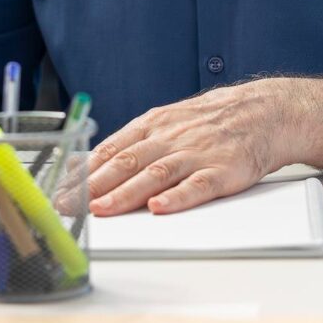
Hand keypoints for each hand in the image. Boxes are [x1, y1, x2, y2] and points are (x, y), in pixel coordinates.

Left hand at [87, 80, 292, 216]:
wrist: (262, 112)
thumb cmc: (209, 121)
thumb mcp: (167, 121)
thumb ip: (132, 143)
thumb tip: (90, 166)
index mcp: (153, 125)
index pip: (110, 149)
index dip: (84, 171)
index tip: (60, 190)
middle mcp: (170, 137)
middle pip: (127, 162)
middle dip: (94, 186)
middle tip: (69, 206)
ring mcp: (196, 153)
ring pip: (155, 174)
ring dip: (126, 193)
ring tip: (103, 210)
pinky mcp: (223, 170)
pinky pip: (197, 185)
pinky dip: (177, 197)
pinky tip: (160, 208)